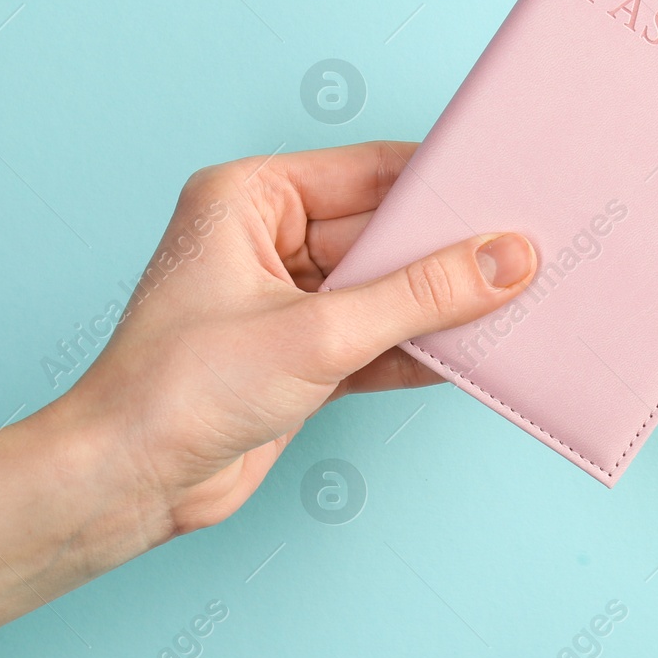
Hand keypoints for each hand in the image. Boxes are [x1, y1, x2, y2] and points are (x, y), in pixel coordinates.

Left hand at [63, 141, 536, 539]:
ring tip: (519, 303)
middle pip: (384, 233)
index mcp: (250, 198)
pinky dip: (419, 348)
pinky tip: (476, 353)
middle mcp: (268, 240)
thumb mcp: (319, 333)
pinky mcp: (300, 356)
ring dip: (442, 306)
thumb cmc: (180, 389)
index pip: (369, 173)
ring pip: (386, 290)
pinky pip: (377, 338)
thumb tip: (504, 259)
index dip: (441, 185)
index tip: (511, 191)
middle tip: (530, 254)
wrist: (127, 484)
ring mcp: (286, 300)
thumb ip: (419, 296)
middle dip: (451, 252)